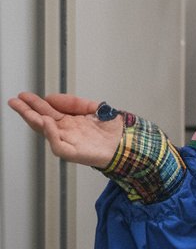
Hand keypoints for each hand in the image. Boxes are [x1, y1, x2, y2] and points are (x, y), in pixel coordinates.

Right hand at [7, 92, 123, 166]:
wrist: (128, 142)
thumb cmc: (113, 130)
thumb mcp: (93, 108)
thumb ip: (74, 102)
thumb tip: (51, 97)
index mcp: (70, 121)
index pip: (47, 111)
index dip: (35, 103)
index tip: (23, 95)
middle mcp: (66, 132)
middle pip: (41, 121)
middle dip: (27, 111)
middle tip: (14, 101)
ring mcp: (69, 142)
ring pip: (46, 133)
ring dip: (35, 121)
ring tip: (26, 111)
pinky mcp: (75, 153)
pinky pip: (58, 146)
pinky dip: (51, 135)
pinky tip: (47, 123)